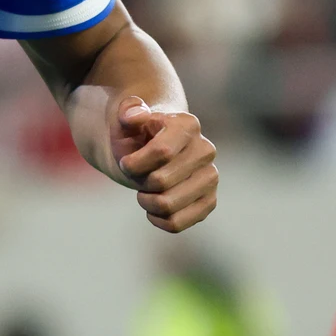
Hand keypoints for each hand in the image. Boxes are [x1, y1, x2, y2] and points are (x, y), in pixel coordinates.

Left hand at [113, 97, 217, 232]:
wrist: (152, 151)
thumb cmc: (137, 135)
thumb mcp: (125, 121)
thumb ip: (127, 112)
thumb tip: (135, 115)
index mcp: (187, 125)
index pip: (161, 153)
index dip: (134, 164)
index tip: (124, 163)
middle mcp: (205, 150)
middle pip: (161, 181)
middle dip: (139, 182)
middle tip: (137, 176)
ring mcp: (211, 177)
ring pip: (169, 205)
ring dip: (147, 202)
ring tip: (145, 191)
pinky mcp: (209, 201)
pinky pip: (178, 223)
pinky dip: (158, 219)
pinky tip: (154, 208)